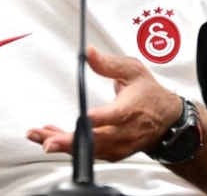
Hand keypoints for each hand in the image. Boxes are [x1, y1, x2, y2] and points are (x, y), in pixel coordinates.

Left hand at [26, 45, 180, 161]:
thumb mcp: (133, 70)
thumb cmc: (149, 93)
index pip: (116, 116)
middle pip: (97, 139)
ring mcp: (119, 146)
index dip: (101, 119)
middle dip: (69, 141)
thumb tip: (89, 52)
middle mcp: (125, 132)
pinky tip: (51, 137)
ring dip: (62, 144)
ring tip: (39, 136)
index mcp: (131, 109)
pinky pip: (89, 153)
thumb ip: (109, 64)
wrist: (167, 118)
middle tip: (47, 141)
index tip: (85, 118)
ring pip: (89, 150)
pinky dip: (69, 146)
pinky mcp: (113, 153)